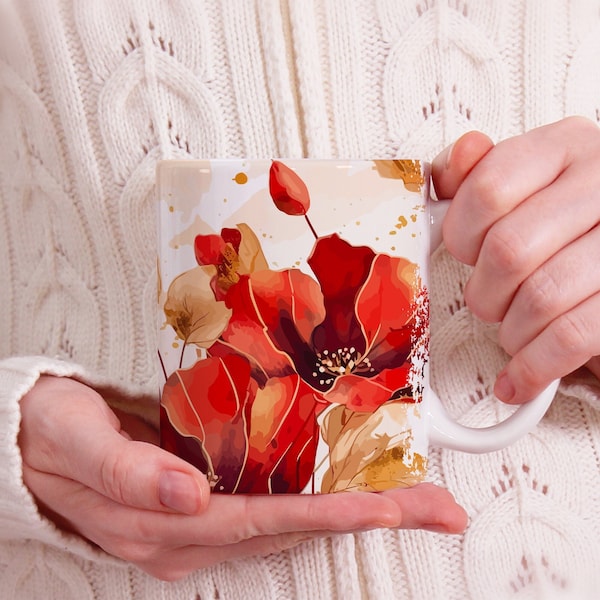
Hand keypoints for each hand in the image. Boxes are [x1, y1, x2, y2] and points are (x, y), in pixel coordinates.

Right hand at [18, 376, 467, 580]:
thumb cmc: (51, 437)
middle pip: (298, 525)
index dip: (334, 514)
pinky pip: (274, 500)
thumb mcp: (78, 444)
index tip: (390, 506)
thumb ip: (130, 473)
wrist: (28, 441)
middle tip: (435, 507)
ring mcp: (204, 518)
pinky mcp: (206, 498)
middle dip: (370, 514)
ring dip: (356, 505)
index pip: (269, 521)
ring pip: (295, 516)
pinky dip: (320, 493)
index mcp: (168, 525)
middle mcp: (196, 530)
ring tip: (413, 497)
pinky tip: (351, 484)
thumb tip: (190, 497)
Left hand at [432, 117, 599, 402]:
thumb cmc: (558, 227)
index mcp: (565, 147)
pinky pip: (571, 336)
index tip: (464, 254)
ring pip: (541, 296)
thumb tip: (459, 156)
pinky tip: (518, 379)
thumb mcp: (520, 187)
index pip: (489, 188)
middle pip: (510, 249)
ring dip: (511, 330)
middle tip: (489, 300)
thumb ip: (478, 174)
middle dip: (485, 291)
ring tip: (512, 331)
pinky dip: (534, 367)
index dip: (462, 235)